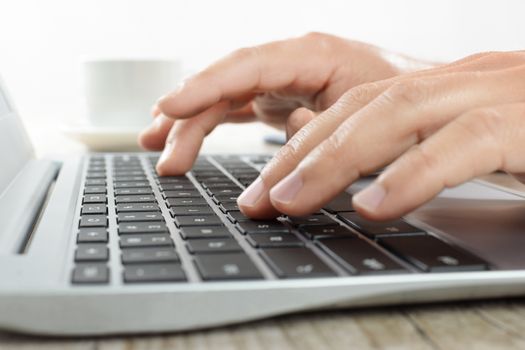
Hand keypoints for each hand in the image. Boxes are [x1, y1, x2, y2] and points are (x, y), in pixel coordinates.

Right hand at [139, 32, 432, 174]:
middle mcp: (293, 62)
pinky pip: (236, 107)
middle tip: (161, 152)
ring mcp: (285, 80)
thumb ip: (321, 128)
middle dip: (189, 117)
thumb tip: (286, 133)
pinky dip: (210, 124)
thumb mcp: (371, 120)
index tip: (168, 108)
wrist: (426, 104)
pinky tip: (186, 139)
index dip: (204, 87)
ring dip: (191, 123)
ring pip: (225, 97)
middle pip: (226, 84)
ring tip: (160, 149)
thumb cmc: (404, 105)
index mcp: (315, 55)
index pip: (246, 66)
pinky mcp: (283, 97)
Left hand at [241, 50, 524, 219]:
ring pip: (398, 114)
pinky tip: (377, 205)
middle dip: (300, 155)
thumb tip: (359, 176)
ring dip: (335, 160)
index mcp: (448, 87)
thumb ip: (418, 149)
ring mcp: (502, 93)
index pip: (356, 106)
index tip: (264, 186)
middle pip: (361, 109)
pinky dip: (416, 172)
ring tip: (290, 201)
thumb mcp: (474, 142)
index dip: (302, 144)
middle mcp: (466, 81)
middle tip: (257, 200)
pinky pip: (466, 143)